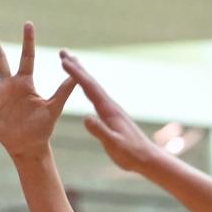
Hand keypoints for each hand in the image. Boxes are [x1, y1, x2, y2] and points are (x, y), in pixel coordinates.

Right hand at [0, 23, 74, 159]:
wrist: (28, 146)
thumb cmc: (43, 128)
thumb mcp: (54, 107)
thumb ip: (64, 90)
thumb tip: (78, 74)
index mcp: (26, 82)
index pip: (26, 57)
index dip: (28, 41)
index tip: (28, 24)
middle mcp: (10, 84)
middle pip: (0, 58)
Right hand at [60, 50, 162, 172]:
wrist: (148, 158)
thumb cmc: (131, 154)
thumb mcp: (113, 145)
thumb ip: (100, 131)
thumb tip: (85, 118)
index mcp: (108, 110)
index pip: (89, 88)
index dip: (76, 74)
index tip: (64, 61)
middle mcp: (110, 106)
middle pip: (91, 82)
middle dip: (77, 67)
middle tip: (64, 52)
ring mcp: (112, 110)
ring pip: (94, 87)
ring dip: (82, 74)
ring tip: (72, 64)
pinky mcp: (112, 115)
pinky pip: (96, 96)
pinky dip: (88, 87)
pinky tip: (87, 88)